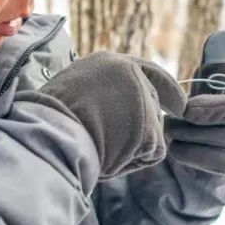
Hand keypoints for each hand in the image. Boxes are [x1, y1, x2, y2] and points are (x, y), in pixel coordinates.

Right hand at [17, 51, 186, 178]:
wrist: (47, 135)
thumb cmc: (46, 120)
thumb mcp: (72, 91)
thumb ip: (101, 92)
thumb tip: (117, 110)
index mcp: (108, 62)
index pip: (147, 71)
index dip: (166, 89)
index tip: (179, 105)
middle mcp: (131, 73)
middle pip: (152, 105)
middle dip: (141, 128)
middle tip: (113, 143)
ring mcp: (143, 99)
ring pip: (151, 132)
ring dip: (131, 146)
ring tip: (98, 145)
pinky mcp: (150, 128)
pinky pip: (151, 153)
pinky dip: (133, 162)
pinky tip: (109, 157)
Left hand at [166, 32, 224, 175]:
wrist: (193, 168)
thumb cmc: (200, 123)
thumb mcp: (202, 94)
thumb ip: (211, 69)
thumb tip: (220, 35)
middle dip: (204, 110)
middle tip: (181, 111)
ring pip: (218, 134)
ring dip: (185, 131)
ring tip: (174, 129)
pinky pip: (209, 156)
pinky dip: (185, 151)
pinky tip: (179, 147)